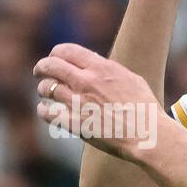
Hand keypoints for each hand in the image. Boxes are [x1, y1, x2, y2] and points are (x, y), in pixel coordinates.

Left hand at [34, 44, 166, 160]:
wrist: (147, 135)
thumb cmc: (144, 108)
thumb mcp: (131, 79)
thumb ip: (109, 70)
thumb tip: (96, 64)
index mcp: (101, 68)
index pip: (67, 51)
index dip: (55, 53)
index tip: (53, 58)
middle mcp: (86, 82)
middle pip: (51, 66)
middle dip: (41, 67)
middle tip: (39, 72)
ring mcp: (78, 103)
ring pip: (46, 88)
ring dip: (43, 89)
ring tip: (44, 92)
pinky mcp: (75, 124)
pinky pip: (48, 113)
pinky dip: (44, 110)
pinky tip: (45, 110)